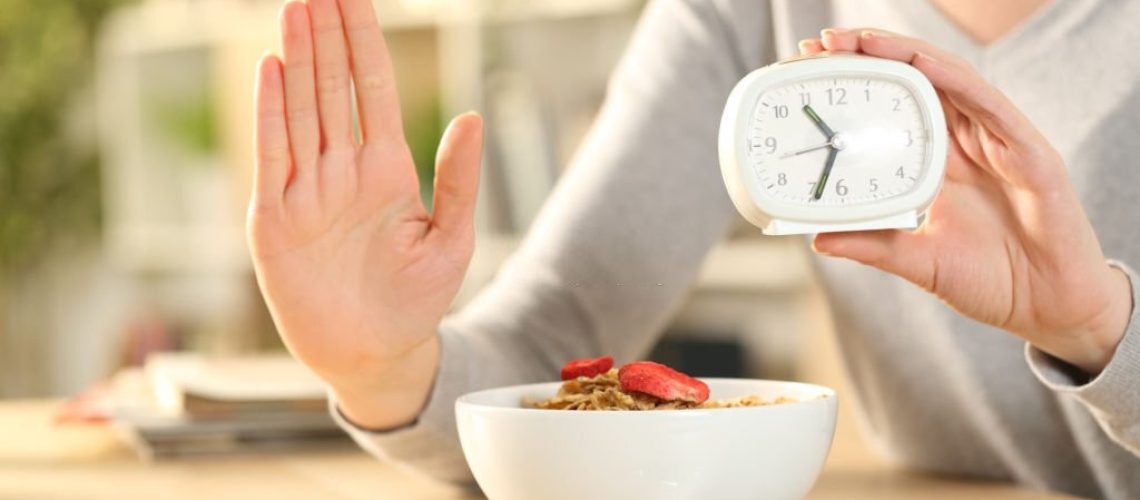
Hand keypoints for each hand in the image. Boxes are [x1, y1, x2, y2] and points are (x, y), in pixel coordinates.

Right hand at [249, 0, 482, 426]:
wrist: (376, 354)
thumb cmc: (416, 300)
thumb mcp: (451, 239)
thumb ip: (458, 179)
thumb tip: (472, 115)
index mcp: (387, 170)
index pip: (375, 90)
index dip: (365, 43)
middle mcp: (343, 171)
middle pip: (333, 89)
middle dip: (327, 37)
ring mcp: (307, 191)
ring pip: (302, 110)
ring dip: (299, 59)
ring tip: (296, 9)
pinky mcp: (275, 219)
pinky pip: (273, 155)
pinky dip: (272, 113)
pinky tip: (272, 70)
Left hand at [800, 29, 1131, 373]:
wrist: (1048, 307)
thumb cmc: (991, 280)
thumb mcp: (916, 261)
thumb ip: (872, 245)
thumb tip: (818, 238)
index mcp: (939, 162)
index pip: (894, 106)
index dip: (859, 84)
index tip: (812, 68)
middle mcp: (966, 143)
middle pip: (917, 81)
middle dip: (872, 55)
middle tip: (823, 43)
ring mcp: (998, 142)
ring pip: (950, 80)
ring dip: (906, 55)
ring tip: (863, 41)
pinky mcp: (1029, 152)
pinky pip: (990, 105)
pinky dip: (955, 80)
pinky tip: (924, 64)